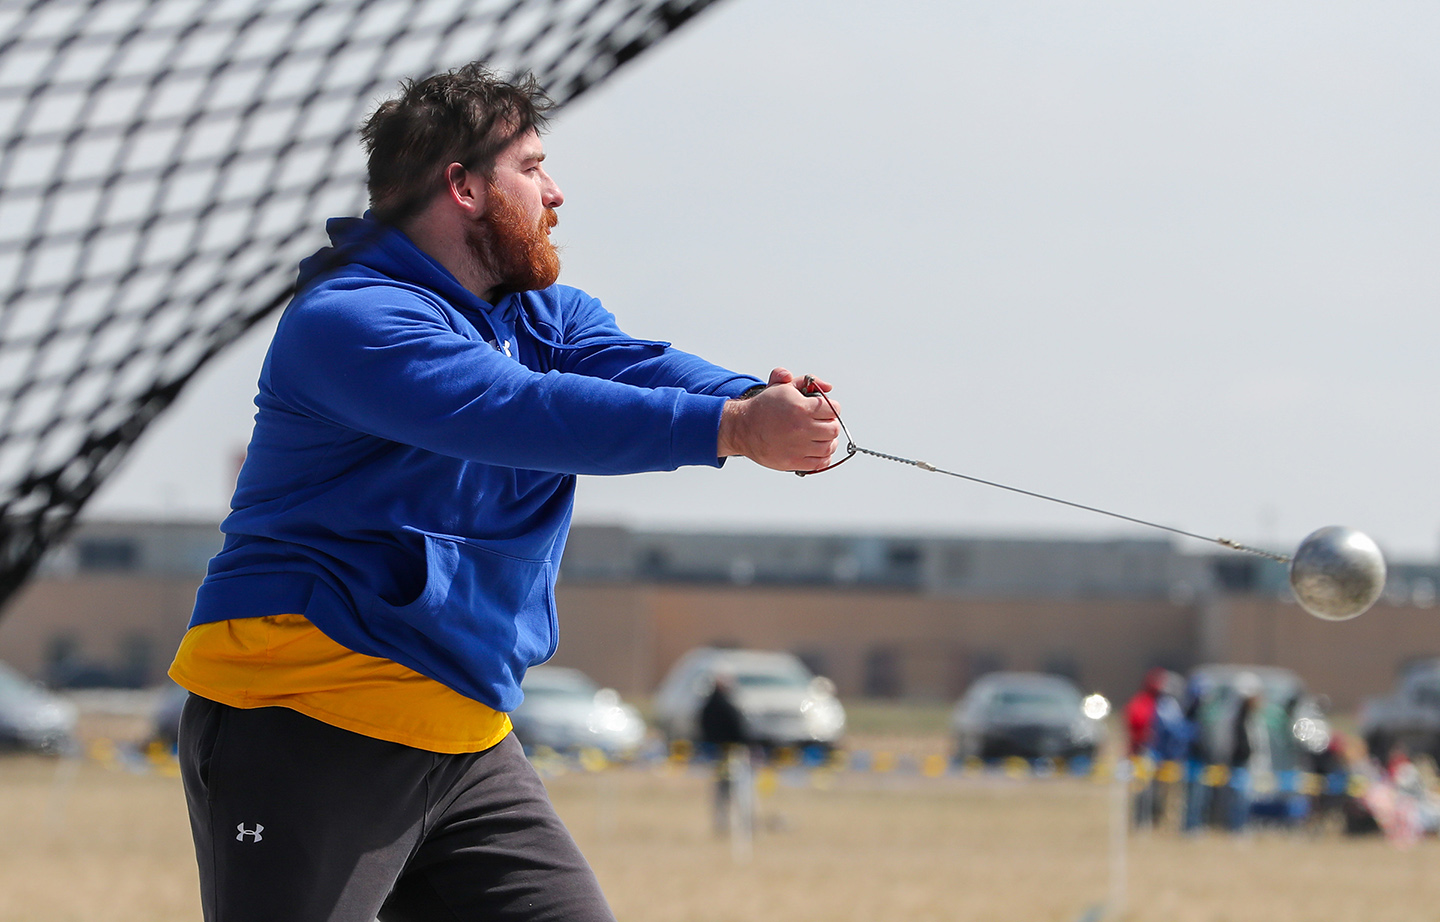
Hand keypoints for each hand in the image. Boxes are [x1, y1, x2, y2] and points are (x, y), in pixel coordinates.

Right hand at [718, 367, 840, 470]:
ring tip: (822, 437)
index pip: (833, 409)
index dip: (832, 408)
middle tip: (824, 423)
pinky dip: (824, 458)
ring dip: (829, 441)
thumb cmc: (764, 406)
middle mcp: (801, 428)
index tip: (826, 410)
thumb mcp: (782, 385)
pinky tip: (818, 450)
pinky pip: (820, 463)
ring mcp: (798, 447)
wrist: (743, 427)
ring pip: (829, 447)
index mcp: (801, 407)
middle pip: (833, 429)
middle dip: (831, 424)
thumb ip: (807, 380)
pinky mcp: (793, 462)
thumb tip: (828, 387)